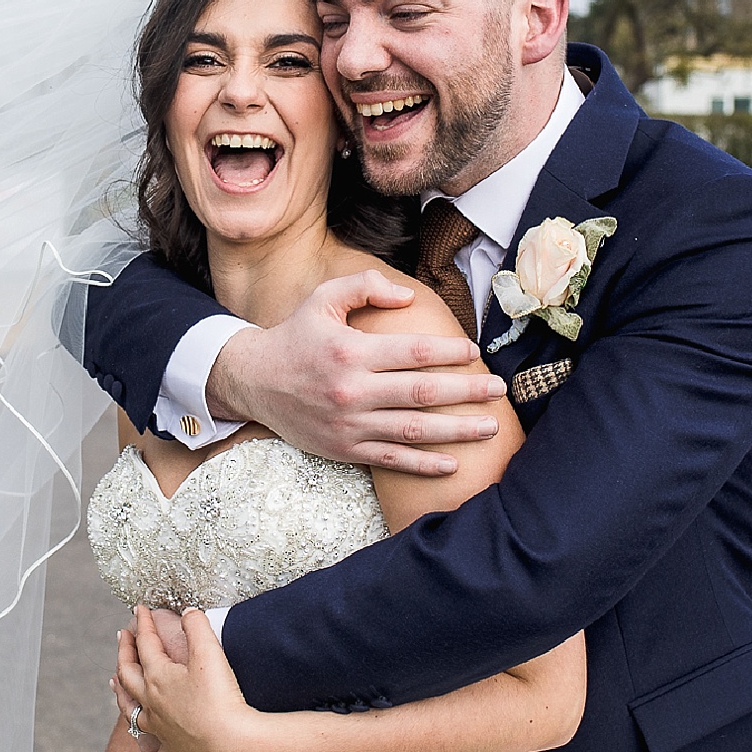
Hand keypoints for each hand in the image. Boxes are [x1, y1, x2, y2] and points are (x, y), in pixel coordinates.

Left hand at [114, 606, 259, 751]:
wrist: (232, 743)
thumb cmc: (220, 700)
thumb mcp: (209, 653)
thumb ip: (197, 626)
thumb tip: (188, 613)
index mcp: (157, 677)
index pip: (145, 644)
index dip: (143, 624)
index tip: (140, 610)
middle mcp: (152, 703)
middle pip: (128, 674)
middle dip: (124, 652)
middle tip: (122, 637)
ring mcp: (161, 728)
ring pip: (131, 710)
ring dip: (121, 694)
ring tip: (114, 684)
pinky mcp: (175, 750)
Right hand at [208, 271, 504, 475]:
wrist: (253, 381)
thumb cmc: (295, 336)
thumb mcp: (322, 299)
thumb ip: (365, 287)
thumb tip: (409, 297)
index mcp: (350, 350)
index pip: (411, 352)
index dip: (448, 352)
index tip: (474, 352)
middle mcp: (352, 390)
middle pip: (422, 393)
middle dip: (466, 392)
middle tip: (499, 389)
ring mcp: (350, 424)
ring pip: (413, 430)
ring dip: (456, 430)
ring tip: (490, 426)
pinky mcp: (345, 448)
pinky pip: (391, 460)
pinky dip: (424, 464)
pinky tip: (453, 464)